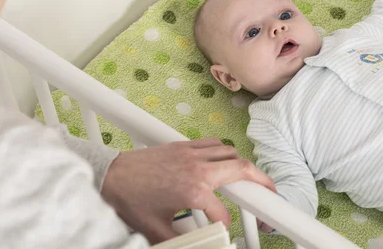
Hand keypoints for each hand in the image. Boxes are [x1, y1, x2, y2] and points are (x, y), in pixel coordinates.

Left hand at [101, 138, 274, 243]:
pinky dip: (224, 151)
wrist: (110, 175)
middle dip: (263, 182)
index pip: (223, 213)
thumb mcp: (156, 230)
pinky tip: (224, 161)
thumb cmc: (130, 200)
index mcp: (194, 192)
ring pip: (230, 152)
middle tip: (272, 194)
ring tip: (251, 179)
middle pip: (242, 169)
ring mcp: (191, 153)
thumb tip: (196, 246)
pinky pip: (213, 143)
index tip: (226, 232)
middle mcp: (197, 169)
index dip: (227, 227)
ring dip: (243, 165)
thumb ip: (181, 241)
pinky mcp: (183, 145)